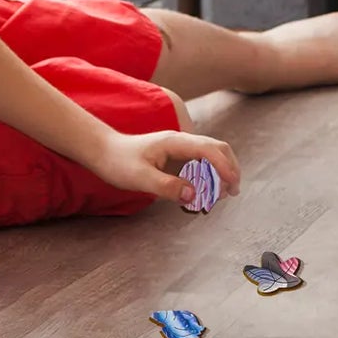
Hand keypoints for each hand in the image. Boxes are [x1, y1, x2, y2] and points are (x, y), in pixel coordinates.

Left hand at [87, 129, 241, 203]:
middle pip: (217, 148)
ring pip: (211, 155)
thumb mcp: (140, 178)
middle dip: (230, 168)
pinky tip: (206, 190)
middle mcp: (182, 141)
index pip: (209, 149)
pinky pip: (200, 163)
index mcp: (176, 142)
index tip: (232, 184)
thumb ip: (167, 186)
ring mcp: (180, 148)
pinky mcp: (177, 157)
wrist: (104, 152)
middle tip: (233, 192)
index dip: (224, 166)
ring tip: (222, 195)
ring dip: (221, 172)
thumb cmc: (119, 163)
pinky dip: (209, 175)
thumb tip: (194, 195)